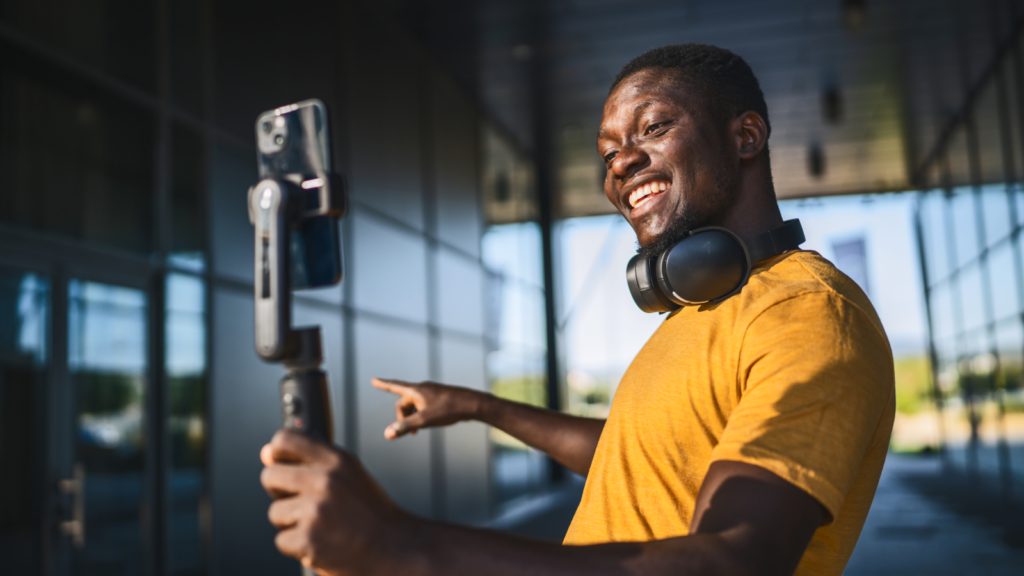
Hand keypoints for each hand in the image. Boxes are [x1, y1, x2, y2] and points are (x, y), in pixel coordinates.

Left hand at [260, 430, 420, 575]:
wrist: (394, 549)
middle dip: (280, 492)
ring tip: (320, 526)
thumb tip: (265, 453)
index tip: (281, 463)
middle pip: (270, 476)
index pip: (284, 440)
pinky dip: (297, 546)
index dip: (276, 453)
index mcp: (337, 460)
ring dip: (291, 523)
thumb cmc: (372, 513)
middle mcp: (325, 481)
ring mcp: (316, 510)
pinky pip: (281, 540)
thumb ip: (310, 462)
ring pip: (275, 512)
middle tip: (303, 502)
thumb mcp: (349, 475)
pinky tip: (321, 543)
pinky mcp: (308, 539)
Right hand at [372, 378, 484, 439]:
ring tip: (416, 432)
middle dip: (402, 417)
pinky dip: (420, 415)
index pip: (394, 386)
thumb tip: (387, 434)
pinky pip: (424, 406)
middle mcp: (422, 388)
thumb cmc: (449, 409)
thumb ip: (405, 426)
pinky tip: (428, 423)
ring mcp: (432, 393)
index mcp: (416, 390)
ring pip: (414, 405)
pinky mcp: (440, 398)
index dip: (383, 385)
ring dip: (412, 418)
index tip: (374, 380)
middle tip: (409, 433)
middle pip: (403, 402)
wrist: (473, 404)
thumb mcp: (424, 420)